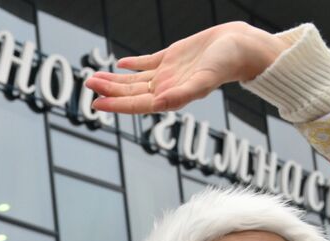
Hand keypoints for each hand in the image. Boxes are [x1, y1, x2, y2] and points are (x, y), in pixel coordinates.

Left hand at [84, 23, 293, 113]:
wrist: (241, 46)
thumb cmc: (225, 65)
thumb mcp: (202, 81)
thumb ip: (180, 96)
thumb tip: (157, 105)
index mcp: (171, 96)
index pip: (137, 104)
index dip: (116, 104)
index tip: (96, 103)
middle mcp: (166, 87)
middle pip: (131, 92)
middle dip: (109, 90)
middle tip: (88, 84)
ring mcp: (168, 73)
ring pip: (135, 80)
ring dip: (115, 80)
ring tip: (94, 77)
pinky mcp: (172, 57)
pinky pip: (148, 62)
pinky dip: (133, 64)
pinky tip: (120, 64)